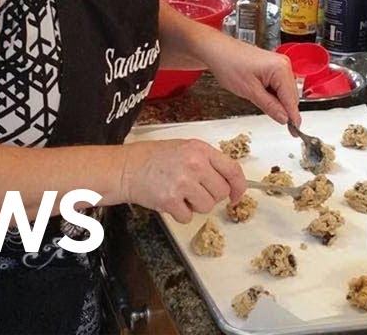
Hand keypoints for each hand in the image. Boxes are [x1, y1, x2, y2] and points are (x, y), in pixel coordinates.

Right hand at [119, 139, 245, 223]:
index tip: (237, 195)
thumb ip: (207, 161)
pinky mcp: (171, 200)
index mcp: (200, 149)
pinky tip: (170, 200)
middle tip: (194, 190)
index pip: (232, 169)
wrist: (127, 168)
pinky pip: (188, 217)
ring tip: (179, 193)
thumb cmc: (154, 158)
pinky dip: (180, 214)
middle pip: (221, 192)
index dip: (239, 186)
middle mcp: (195, 164)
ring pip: (207, 207)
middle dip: (210, 196)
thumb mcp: (185, 148)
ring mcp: (183, 183)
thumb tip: (230, 181)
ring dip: (195, 206)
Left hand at [203, 36, 301, 126]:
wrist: (217, 51)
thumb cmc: (228, 64)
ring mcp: (279, 64)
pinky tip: (264, 97)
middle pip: (291, 96)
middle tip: (282, 125)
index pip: (291, 99)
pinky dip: (274, 95)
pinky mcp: (273, 66)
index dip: (293, 117)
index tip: (295, 131)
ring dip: (279, 102)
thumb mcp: (249, 91)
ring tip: (263, 105)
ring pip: (285, 92)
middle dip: (286, 110)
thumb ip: (270, 106)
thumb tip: (284, 118)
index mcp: (280, 69)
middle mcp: (283, 64)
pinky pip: (279, 85)